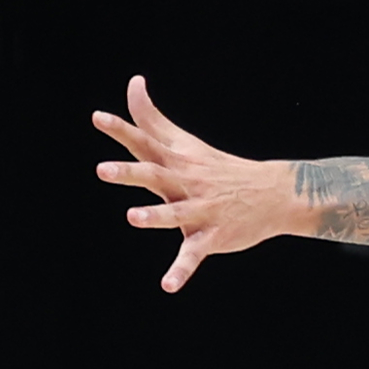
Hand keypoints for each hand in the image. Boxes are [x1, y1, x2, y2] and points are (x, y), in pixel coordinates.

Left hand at [94, 78, 302, 291]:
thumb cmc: (216, 168)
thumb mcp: (182, 142)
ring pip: (174, 214)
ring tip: (133, 217)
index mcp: (175, 162)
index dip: (120, 129)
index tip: (97, 118)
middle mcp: (184, 183)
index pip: (144, 142)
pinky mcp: (210, 236)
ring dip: (155, 216)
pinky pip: (192, 255)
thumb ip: (151, 117)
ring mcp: (199, 210)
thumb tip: (133, 82)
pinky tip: (167, 286)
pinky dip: (180, 271)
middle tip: (102, 170)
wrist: (272, 193)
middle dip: (129, 172)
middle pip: (154, 175)